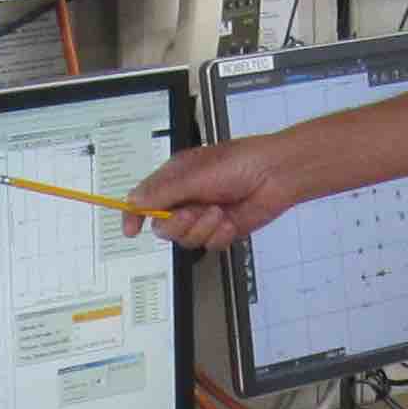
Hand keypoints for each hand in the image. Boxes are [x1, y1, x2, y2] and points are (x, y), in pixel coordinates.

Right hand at [123, 136, 312, 250]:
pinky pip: (208, 245)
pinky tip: (231, 221)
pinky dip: (220, 235)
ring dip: (203, 228)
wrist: (276, 176)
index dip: (134, 215)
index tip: (131, 230)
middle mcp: (186, 197)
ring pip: (186, 239)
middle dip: (178, 224)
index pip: (143, 200)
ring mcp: (203, 216)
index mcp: (174, 178)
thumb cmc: (240, 163)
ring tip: (220, 213)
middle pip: (163, 226)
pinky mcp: (221, 230)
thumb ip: (162, 192)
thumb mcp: (194, 175)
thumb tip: (133, 201)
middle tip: (192, 213)